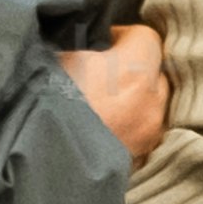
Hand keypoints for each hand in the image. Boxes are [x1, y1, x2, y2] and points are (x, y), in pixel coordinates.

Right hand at [59, 22, 171, 165]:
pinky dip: (129, 126)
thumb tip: (85, 49)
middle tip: (100, 73)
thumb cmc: (48, 111)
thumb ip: (81, 51)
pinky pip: (143, 131)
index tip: (101, 42)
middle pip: (154, 71)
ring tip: (101, 104)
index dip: (122, 35)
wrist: (48, 168)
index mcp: (134, 71)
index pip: (146, 37)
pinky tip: (102, 129)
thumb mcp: (56, 64)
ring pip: (151, 104)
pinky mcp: (142, 159)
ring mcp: (149, 134)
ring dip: (133, 99)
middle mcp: (151, 102)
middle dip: (132, 68)